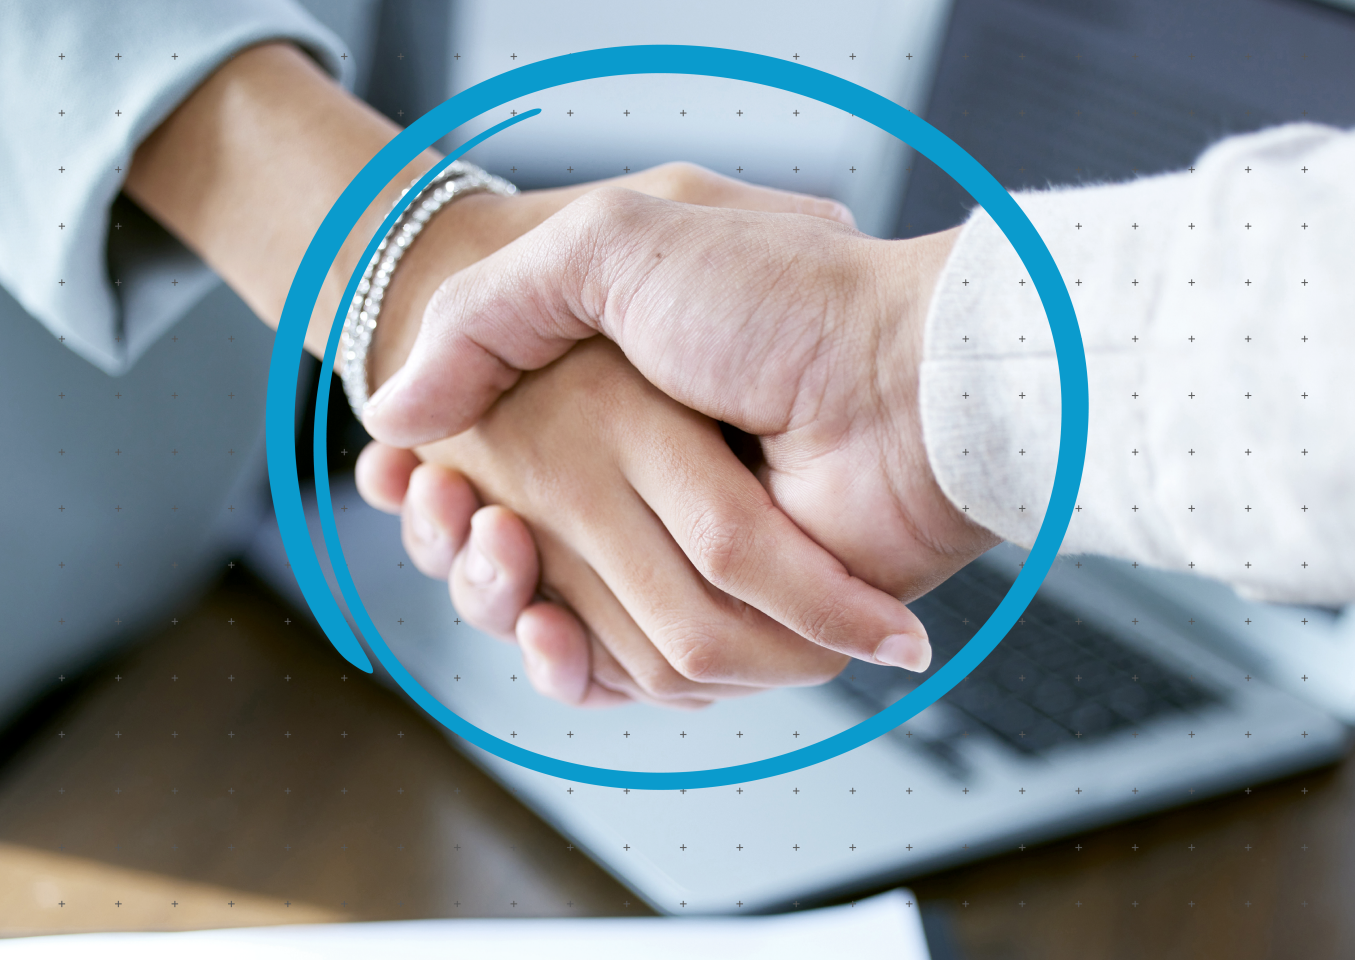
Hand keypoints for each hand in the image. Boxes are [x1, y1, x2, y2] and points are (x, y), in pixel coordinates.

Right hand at [361, 336, 921, 706]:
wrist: (906, 383)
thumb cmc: (781, 303)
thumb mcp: (615, 245)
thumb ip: (494, 309)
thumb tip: (391, 410)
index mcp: (612, 402)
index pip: (488, 464)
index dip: (430, 482)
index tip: (399, 479)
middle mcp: (645, 483)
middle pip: (509, 549)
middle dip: (456, 539)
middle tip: (442, 510)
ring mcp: (687, 557)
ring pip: (555, 616)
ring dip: (501, 598)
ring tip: (492, 553)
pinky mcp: (734, 626)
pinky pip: (631, 673)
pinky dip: (578, 665)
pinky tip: (542, 629)